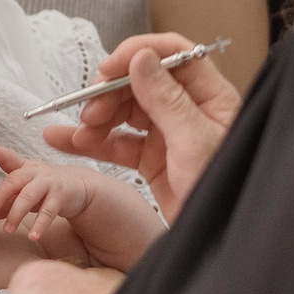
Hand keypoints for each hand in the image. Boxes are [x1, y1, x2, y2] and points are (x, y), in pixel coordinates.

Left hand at [0, 147, 94, 241]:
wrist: (79, 186)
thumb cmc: (44, 188)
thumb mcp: (25, 191)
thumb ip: (8, 201)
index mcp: (23, 167)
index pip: (7, 156)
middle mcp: (35, 172)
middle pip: (14, 180)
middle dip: (0, 196)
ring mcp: (48, 182)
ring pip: (29, 196)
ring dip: (16, 214)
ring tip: (8, 230)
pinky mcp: (61, 196)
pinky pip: (48, 211)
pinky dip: (40, 225)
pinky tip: (33, 236)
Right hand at [44, 33, 239, 220]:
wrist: (222, 240)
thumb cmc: (225, 192)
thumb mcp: (195, 143)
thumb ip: (167, 99)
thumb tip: (141, 58)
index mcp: (210, 96)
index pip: (172, 54)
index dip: (137, 53)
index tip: (108, 69)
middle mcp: (187, 109)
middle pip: (140, 81)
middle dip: (109, 92)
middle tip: (91, 111)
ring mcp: (168, 133)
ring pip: (123, 110)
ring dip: (96, 116)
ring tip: (80, 133)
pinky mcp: (152, 158)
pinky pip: (116, 142)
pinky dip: (91, 141)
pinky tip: (67, 141)